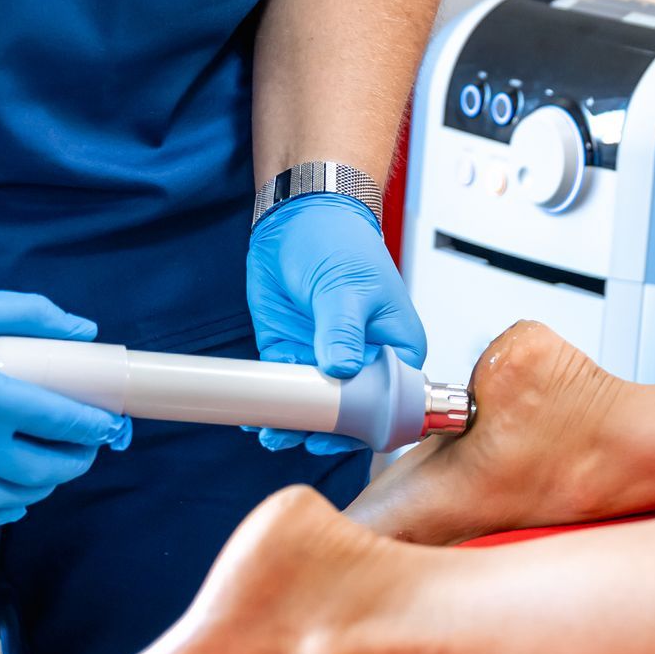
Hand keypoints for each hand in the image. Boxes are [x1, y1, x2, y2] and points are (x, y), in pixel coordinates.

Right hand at [0, 210, 130, 529]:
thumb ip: (33, 317)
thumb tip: (82, 331)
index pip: (56, 422)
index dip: (95, 426)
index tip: (111, 422)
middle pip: (38, 468)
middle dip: (76, 459)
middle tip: (89, 443)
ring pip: (2, 497)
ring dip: (40, 486)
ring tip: (56, 466)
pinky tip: (13, 499)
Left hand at [245, 192, 425, 453]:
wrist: (298, 217)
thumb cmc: (342, 241)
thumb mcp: (348, 286)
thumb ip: (343, 331)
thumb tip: (341, 370)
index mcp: (397, 347)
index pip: (394, 399)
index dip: (372, 420)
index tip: (345, 431)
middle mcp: (365, 360)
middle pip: (353, 413)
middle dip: (328, 429)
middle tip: (304, 436)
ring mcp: (327, 360)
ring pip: (316, 408)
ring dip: (296, 424)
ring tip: (275, 434)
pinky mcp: (293, 354)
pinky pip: (285, 391)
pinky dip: (273, 407)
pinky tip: (257, 418)